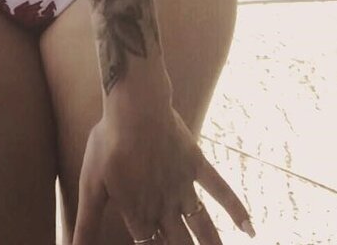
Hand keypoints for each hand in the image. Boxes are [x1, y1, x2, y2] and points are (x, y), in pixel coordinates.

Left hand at [73, 108, 253, 244]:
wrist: (135, 106)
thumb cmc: (109, 142)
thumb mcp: (91, 184)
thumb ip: (86, 223)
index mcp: (138, 212)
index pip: (147, 244)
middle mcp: (165, 206)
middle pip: (178, 243)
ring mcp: (183, 186)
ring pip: (202, 227)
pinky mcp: (196, 165)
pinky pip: (220, 190)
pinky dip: (236, 209)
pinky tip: (250, 229)